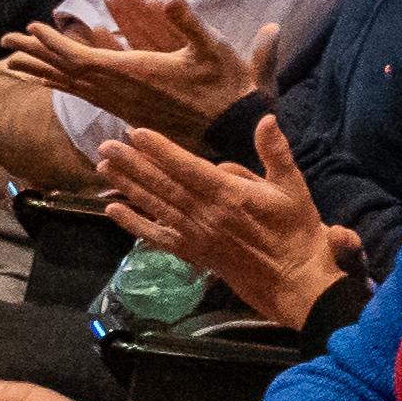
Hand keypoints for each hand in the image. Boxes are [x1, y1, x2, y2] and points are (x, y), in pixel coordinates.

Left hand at [7, 0, 276, 136]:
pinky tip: (54, 82)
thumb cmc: (224, 87)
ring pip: (72, 86)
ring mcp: (121, 103)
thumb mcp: (211, 50)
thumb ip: (189, 24)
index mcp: (133, 73)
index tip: (31, 28)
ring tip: (16, 62)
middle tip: (7, 41)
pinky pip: (85, 96)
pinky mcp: (126, 109)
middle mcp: (120, 91)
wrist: (232, 129)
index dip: (53, 44)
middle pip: (67, 72)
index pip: (80, 59)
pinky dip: (64, 85)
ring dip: (44, 71)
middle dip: (36, 54)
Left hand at [95, 118, 359, 329]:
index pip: (187, 167)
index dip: (160, 150)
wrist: (294, 281)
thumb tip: (266, 119)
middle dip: (133, 164)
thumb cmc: (297, 233)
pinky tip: (114, 210)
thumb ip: (276, 153)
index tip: (135, 133)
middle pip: (163, 185)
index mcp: (229, 195)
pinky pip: (157, 236)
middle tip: (106, 146)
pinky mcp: (192, 252)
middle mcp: (205, 214)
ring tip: (105, 168)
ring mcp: (195, 235)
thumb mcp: (294, 188)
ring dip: (128, 186)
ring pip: (155, 206)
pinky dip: (134, 223)